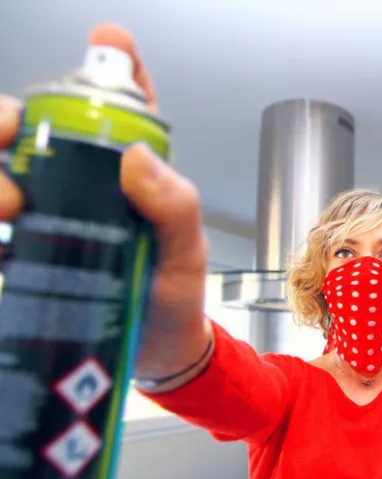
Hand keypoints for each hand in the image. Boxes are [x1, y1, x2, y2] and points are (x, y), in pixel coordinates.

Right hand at [0, 24, 210, 389]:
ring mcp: (47, 217)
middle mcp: (81, 186)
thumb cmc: (175, 300)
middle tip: (12, 137)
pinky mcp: (24, 254)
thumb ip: (174, 208)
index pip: (120, 108)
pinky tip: (3, 243)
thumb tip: (138, 157)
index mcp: (129, 176)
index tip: (107, 41)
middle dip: (4, 119)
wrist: (154, 357)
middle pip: (25, 127)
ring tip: (10, 209)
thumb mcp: (186, 253)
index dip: (112, 66)